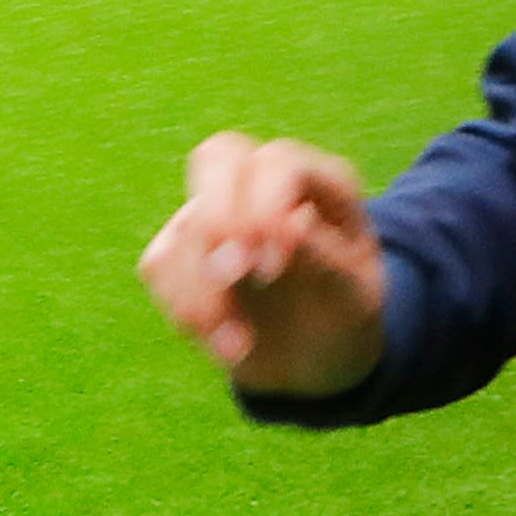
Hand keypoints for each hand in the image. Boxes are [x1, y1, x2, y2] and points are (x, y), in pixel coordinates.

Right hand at [140, 132, 387, 399]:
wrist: (318, 358)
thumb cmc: (345, 317)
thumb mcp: (356, 297)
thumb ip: (328, 261)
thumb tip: (292, 224)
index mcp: (320, 183)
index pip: (278, 163)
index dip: (267, 208)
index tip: (271, 268)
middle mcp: (263, 186)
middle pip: (218, 157)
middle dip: (217, 216)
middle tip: (231, 275)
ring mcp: (218, 214)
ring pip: (184, 223)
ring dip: (202, 289)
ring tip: (239, 346)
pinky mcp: (182, 253)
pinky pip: (159, 264)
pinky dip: (185, 308)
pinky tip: (225, 345)